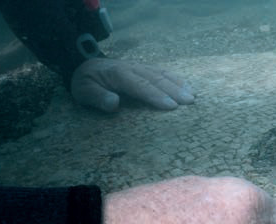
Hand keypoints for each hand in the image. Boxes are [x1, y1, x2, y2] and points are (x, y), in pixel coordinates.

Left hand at [71, 58, 194, 112]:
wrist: (86, 66)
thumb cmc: (86, 83)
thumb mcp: (82, 91)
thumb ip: (96, 97)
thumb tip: (113, 103)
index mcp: (118, 74)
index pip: (140, 85)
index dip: (156, 95)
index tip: (171, 106)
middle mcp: (132, 68)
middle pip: (155, 79)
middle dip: (174, 90)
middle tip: (189, 102)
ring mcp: (140, 67)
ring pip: (161, 74)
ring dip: (178, 84)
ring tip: (193, 96)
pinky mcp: (144, 69)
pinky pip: (162, 72)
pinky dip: (176, 79)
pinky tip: (187, 86)